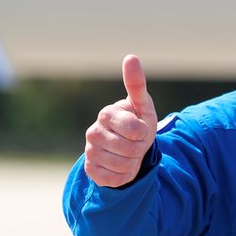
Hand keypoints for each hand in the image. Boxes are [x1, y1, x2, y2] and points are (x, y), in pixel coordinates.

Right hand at [83, 55, 158, 186]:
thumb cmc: (137, 124)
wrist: (127, 150)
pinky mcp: (91, 171)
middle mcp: (93, 132)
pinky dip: (124, 175)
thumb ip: (137, 84)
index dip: (145, 132)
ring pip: (124, 165)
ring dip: (133, 162)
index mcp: (107, 114)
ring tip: (128, 154)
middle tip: (136, 143)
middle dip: (140, 148)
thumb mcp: (143, 106)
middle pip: (131, 149)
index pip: (136, 129)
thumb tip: (131, 57)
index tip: (140, 128)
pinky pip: (115, 179)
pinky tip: (120, 166)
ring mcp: (90, 152)